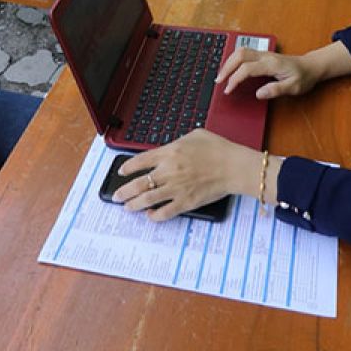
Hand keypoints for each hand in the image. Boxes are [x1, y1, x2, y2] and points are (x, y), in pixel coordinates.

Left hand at [113, 129, 258, 220]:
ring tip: (127, 207)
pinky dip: (154, 215)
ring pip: (147, 199)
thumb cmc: (218, 148)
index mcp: (169, 152)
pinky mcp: (186, 202)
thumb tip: (167, 149)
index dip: (128, 167)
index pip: (140, 161)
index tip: (122, 171)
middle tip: (117, 196)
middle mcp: (168, 171)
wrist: (234, 166)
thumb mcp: (194, 135)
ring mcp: (176, 188)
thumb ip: (177, 142)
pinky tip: (150, 215)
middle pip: (138, 183)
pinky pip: (165, 212)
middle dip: (123, 191)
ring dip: (134, 205)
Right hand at [215, 47, 321, 98]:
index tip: (228, 90)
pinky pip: (244, 52)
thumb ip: (276, 90)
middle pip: (239, 55)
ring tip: (221, 76)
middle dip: (226, 67)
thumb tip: (258, 94)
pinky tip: (230, 68)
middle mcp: (266, 56)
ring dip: (228, 62)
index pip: (247, 69)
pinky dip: (234, 59)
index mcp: (272, 64)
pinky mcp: (262, 54)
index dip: (235, 79)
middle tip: (218, 81)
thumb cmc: (303, 77)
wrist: (310, 66)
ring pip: (240, 51)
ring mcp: (264, 53)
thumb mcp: (294, 88)